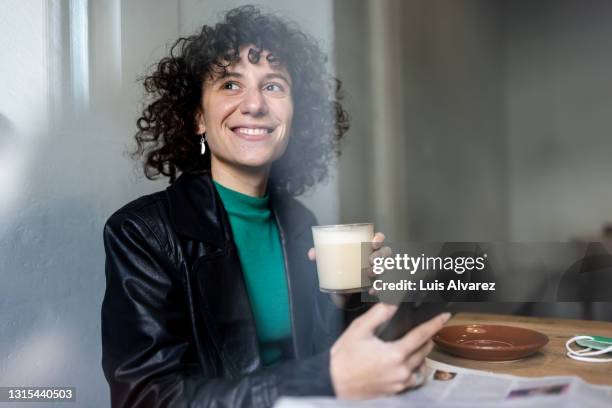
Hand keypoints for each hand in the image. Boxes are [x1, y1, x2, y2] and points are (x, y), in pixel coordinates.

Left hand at [308, 232, 390, 305]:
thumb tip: (312, 254)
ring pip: (387, 267)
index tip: (373, 242)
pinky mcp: (378, 284)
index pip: (378, 239)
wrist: (344, 287)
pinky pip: (383, 285)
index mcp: (367, 247)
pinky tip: (371, 291)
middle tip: (370, 261)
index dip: (379, 239)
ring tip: (372, 274)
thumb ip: (322, 255)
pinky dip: (378, 288)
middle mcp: (376, 258)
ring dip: (381, 270)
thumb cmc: (341, 267)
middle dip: (380, 255)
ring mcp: (379, 270)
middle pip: (386, 252)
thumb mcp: (332, 261)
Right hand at [329, 303, 450, 398]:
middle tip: (426, 330)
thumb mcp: (359, 330)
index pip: (422, 335)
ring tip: (415, 347)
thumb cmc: (344, 358)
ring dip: (421, 356)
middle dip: (427, 339)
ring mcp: (399, 384)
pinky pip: (413, 381)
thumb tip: (393, 303)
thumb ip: (378, 315)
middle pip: (425, 352)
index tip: (444, 316)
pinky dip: (414, 371)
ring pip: (421, 367)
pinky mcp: (395, 392)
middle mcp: (401, 371)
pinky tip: (406, 365)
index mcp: (395, 354)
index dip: (435, 324)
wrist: (333, 383)